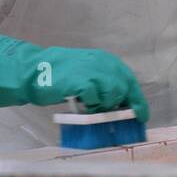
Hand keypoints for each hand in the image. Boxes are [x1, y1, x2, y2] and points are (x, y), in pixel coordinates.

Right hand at [30, 46, 148, 117]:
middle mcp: (102, 62)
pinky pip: (95, 99)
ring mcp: (92, 71)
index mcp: (106, 60)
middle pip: (124, 88)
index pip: (129, 81)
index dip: (137, 100)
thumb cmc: (61, 75)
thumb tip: (121, 103)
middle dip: (120, 105)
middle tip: (109, 114)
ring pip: (112, 94)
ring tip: (89, 105)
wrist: (34, 70)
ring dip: (103, 105)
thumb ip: (104, 83)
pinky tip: (80, 103)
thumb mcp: (88, 73)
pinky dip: (90, 105)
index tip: (142, 116)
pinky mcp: (80, 81)